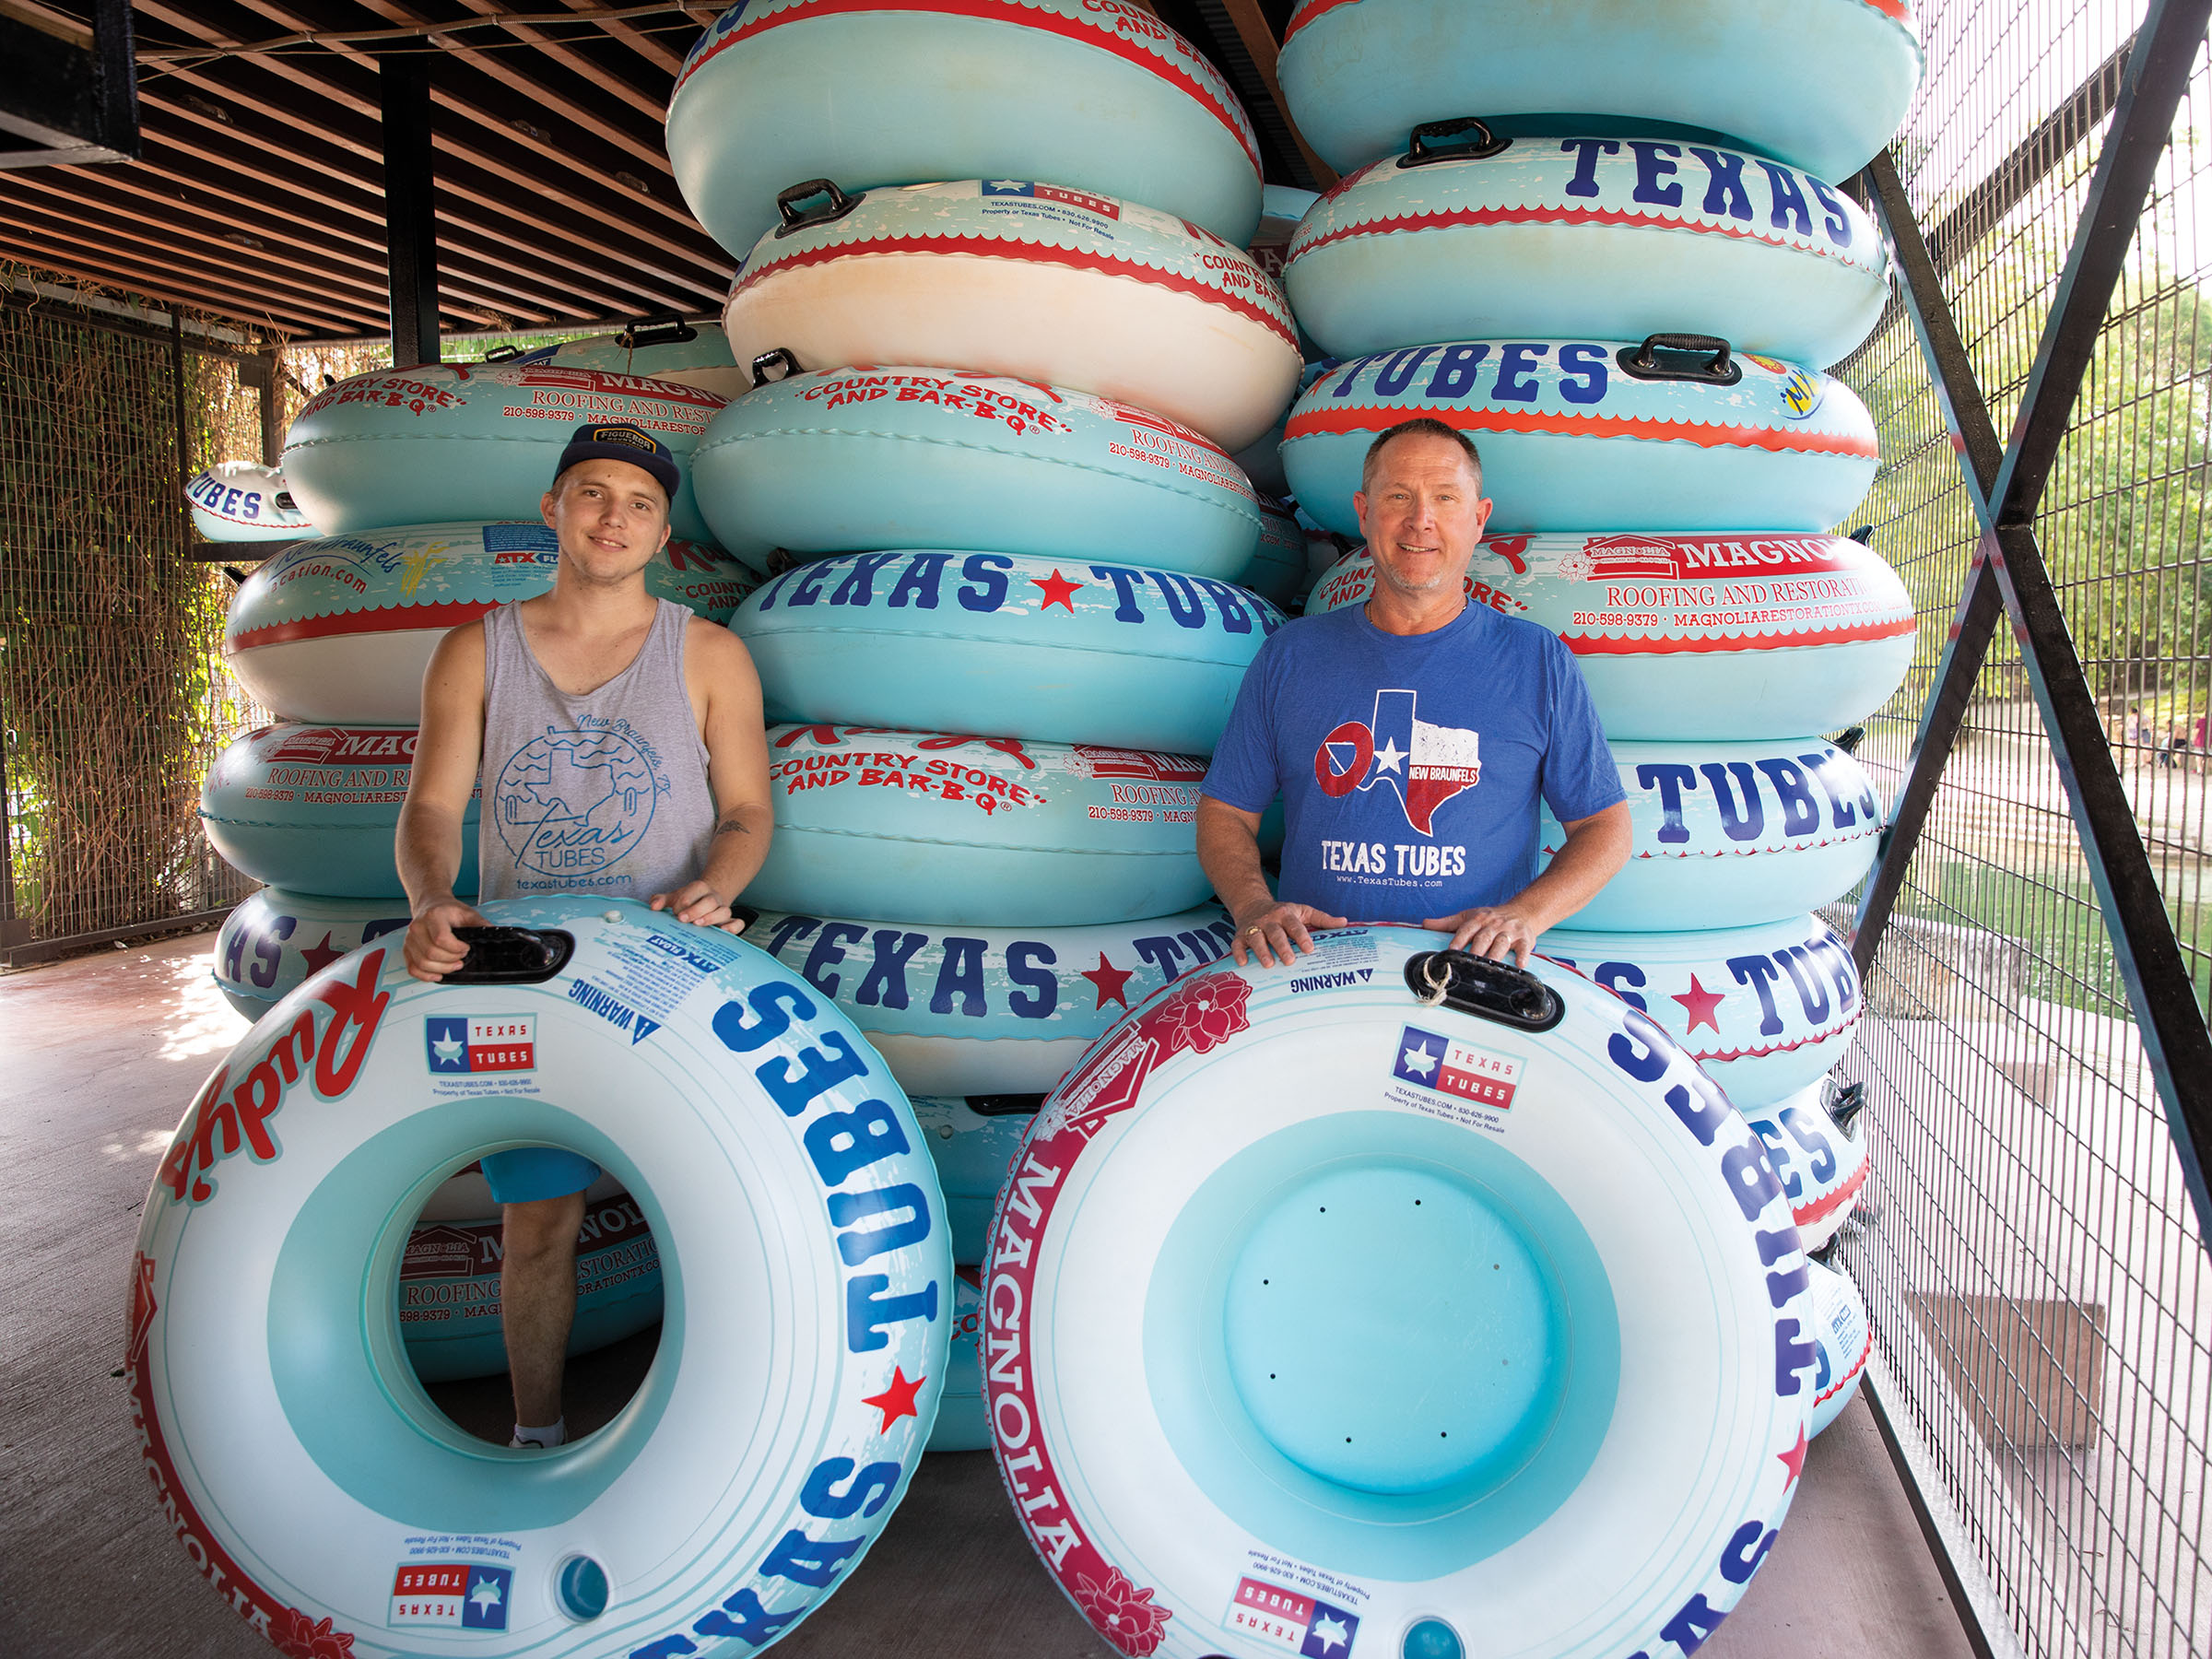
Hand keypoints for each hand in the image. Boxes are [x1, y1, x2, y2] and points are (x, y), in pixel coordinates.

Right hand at [404, 897, 489, 981]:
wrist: (430, 904)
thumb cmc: (448, 910)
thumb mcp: (467, 913)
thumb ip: (480, 924)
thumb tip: (494, 936)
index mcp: (433, 916)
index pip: (441, 939)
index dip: (456, 949)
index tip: (466, 948)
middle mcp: (417, 927)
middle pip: (431, 953)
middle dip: (451, 960)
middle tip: (462, 959)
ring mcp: (410, 939)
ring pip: (422, 963)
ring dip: (442, 969)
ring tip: (454, 965)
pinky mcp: (406, 949)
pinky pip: (412, 968)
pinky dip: (425, 975)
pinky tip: (438, 974)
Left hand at [649, 880, 734, 927]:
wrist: (707, 898)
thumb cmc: (688, 901)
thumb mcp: (674, 897)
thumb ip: (662, 900)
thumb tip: (653, 906)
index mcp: (700, 889)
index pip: (694, 890)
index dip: (684, 901)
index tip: (674, 912)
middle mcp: (713, 898)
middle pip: (710, 901)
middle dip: (696, 910)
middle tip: (682, 919)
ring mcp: (722, 910)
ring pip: (724, 911)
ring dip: (712, 918)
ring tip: (698, 925)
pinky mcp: (729, 922)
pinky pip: (738, 923)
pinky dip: (733, 927)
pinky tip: (724, 931)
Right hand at [1230, 901, 1348, 967]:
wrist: (1251, 904)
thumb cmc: (1283, 913)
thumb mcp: (1303, 911)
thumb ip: (1322, 919)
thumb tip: (1345, 922)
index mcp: (1286, 914)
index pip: (1295, 925)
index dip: (1302, 936)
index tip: (1309, 948)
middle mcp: (1269, 920)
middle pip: (1275, 933)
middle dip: (1282, 946)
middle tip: (1290, 961)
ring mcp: (1253, 927)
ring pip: (1256, 938)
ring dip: (1261, 951)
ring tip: (1268, 964)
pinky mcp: (1240, 935)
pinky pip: (1237, 944)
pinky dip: (1239, 953)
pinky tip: (1243, 963)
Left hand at [1423, 904, 1539, 964]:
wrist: (1522, 911)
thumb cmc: (1490, 917)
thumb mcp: (1468, 916)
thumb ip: (1446, 923)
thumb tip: (1423, 924)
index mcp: (1479, 919)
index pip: (1467, 929)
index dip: (1459, 939)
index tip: (1451, 950)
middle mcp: (1494, 925)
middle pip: (1484, 938)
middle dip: (1476, 950)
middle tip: (1468, 963)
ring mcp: (1510, 932)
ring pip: (1502, 943)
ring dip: (1496, 955)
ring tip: (1490, 966)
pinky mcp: (1525, 939)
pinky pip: (1525, 948)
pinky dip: (1523, 956)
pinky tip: (1520, 965)